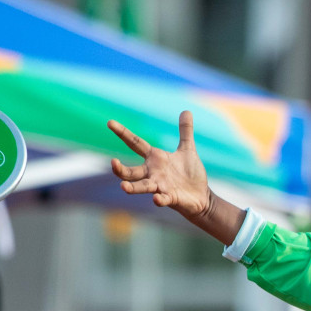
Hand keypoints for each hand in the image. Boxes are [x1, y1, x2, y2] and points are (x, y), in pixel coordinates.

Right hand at [109, 113, 246, 243]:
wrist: (201, 196)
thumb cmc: (191, 173)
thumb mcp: (188, 149)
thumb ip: (185, 132)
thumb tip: (186, 111)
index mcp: (155, 158)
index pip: (135, 143)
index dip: (123, 133)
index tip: (110, 122)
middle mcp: (153, 173)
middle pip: (131, 172)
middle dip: (120, 169)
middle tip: (113, 162)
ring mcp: (160, 186)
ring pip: (142, 186)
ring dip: (133, 187)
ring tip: (123, 187)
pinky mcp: (170, 198)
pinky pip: (162, 199)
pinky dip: (159, 199)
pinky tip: (156, 199)